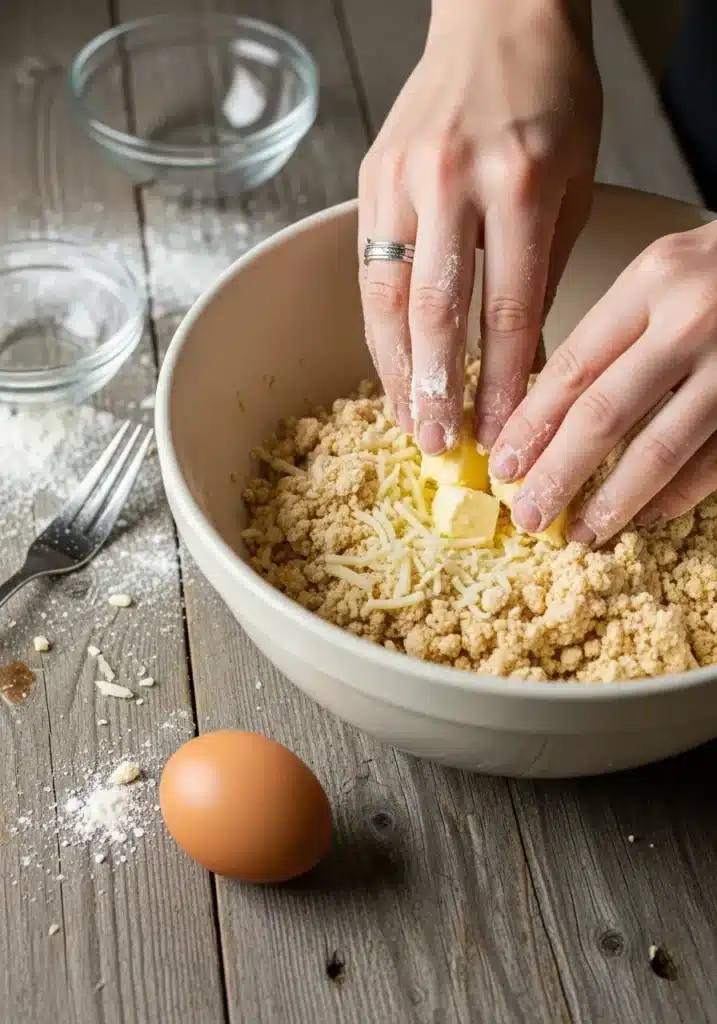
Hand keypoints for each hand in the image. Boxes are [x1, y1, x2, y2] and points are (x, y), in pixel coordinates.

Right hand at [358, 0, 601, 453]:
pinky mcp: (372, 175)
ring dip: (396, 368)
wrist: (498, 18)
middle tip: (440, 443)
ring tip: (407, 420)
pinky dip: (379, 325)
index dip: (503, 382)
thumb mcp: (575, 184)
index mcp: (519, 183)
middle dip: (437, 388)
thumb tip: (523, 357)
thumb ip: (543, 271)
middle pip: (435, 311)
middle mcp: (452, 181)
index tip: (503, 432)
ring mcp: (403, 177)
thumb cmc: (552, 98)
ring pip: (386, 295)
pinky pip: (369, 267)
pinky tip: (391, 364)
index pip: (507, 309)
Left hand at [490, 219, 716, 545]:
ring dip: (614, 501)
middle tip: (528, 514)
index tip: (504, 465)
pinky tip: (644, 516)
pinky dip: (675, 496)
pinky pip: (712, 462)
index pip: (572, 368)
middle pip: (604, 415)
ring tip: (581, 533)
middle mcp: (690, 322)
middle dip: (558, 473)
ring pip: (660, 449)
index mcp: (651, 282)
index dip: (531, 425)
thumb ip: (611, 330)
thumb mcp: (660, 272)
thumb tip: (545, 411)